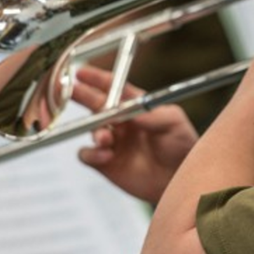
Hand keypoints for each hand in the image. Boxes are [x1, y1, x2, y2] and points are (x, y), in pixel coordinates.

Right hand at [71, 66, 198, 204]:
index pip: (114, 88)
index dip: (97, 79)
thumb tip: (129, 110)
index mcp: (136, 107)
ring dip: (95, 131)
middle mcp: (121, 123)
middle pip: (95, 105)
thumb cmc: (182, 148)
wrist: (179, 181)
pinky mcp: (106, 164)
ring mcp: (112, 143)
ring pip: (90, 130)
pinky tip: (105, 156)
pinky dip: (92, 153)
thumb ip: (153, 114)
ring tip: (106, 138)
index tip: (82, 73)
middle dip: (81, 96)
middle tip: (70, 91)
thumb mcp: (174, 123)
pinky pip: (87, 155)